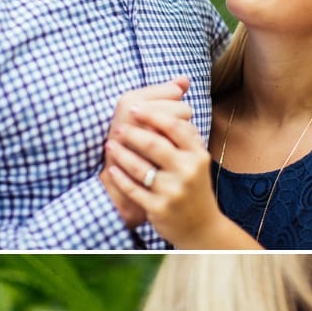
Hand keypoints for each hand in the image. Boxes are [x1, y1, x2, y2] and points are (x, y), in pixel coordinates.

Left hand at [103, 93, 220, 247]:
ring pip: (141, 168)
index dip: (153, 114)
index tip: (135, 108)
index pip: (175, 126)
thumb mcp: (196, 156)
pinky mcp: (158, 208)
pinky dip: (120, 179)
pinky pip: (134, 190)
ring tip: (110, 145)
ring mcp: (173, 191)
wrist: (201, 226)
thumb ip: (184, 126)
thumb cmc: (194, 184)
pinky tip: (111, 170)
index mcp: (197, 154)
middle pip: (155, 144)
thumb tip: (180, 83)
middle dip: (133, 133)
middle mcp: (187, 171)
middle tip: (118, 126)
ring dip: (121, 155)